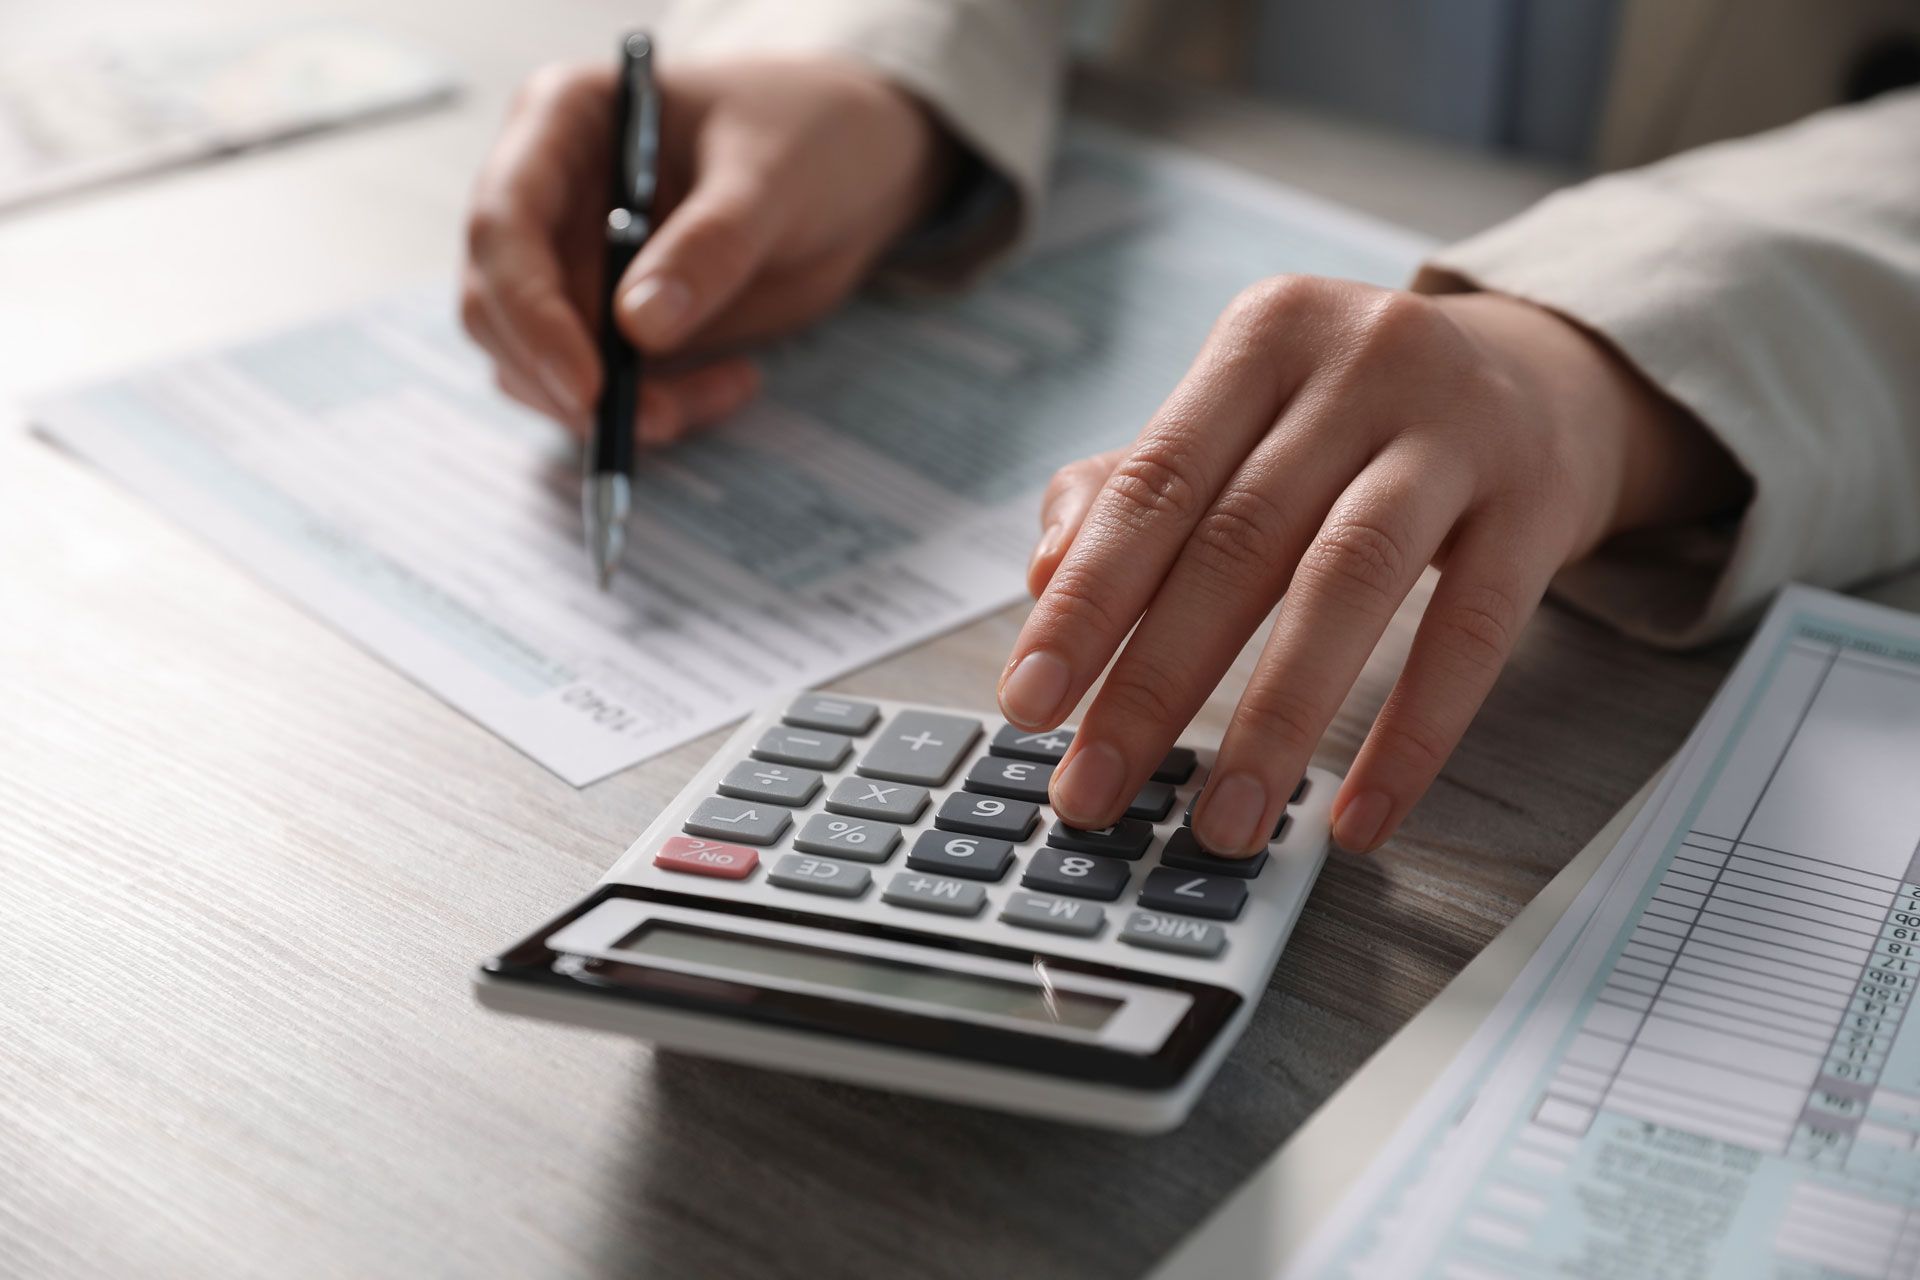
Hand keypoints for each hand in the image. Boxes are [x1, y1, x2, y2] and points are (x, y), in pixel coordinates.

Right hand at [461, 58, 955, 441]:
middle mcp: (547, 195)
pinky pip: (603, 386)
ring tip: (726, 389)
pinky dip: (659, 406)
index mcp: (561, 122)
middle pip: (499, 307)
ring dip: (616, 406)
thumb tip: (638, 329)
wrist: (855, 165)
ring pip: (541, 362)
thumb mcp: (772, 179)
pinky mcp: (611, 320)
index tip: (587, 383)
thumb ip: (710, 247)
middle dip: (565, 378)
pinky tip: (734, 382)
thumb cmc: (807, 136)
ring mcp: (572, 262)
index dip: (530, 310)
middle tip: (655, 420)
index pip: (503, 224)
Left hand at [1002, 278, 1746, 854]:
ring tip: (1223, 824)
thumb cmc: (1351, 419)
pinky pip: (1470, 635)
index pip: (1155, 482)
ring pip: (1348, 584)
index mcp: (1266, 335)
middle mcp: (1362, 362)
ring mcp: (1459, 427)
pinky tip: (1359, 817)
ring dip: (1274, 719)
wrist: (1546, 378)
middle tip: (1094, 789)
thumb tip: (1040, 577)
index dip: (1085, 603)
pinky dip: (1412, 737)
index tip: (1027, 706)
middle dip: (1153, 683)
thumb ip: (1132, 490)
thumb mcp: (1244, 418)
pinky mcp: (1537, 503)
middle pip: (1239, 540)